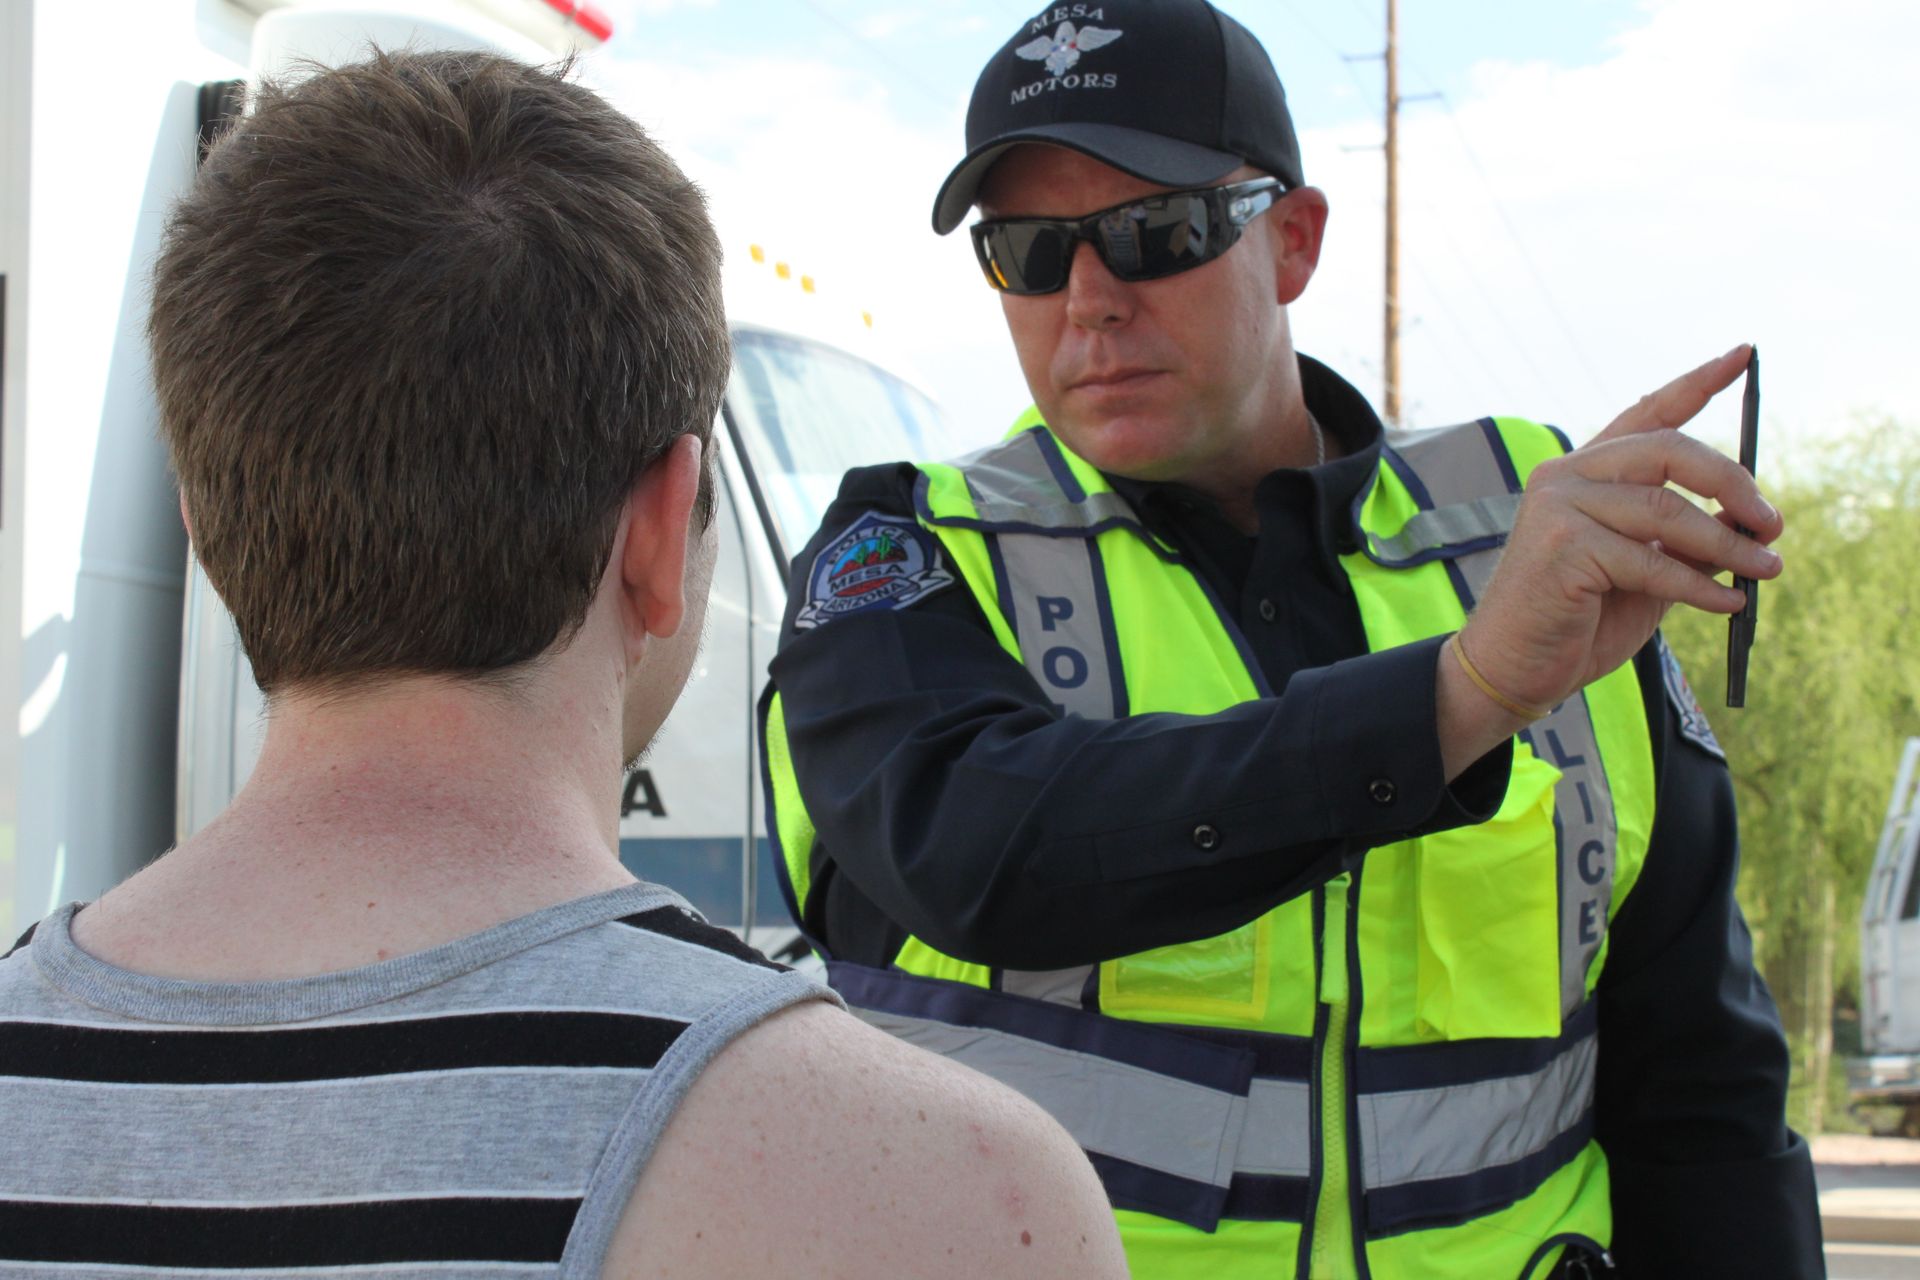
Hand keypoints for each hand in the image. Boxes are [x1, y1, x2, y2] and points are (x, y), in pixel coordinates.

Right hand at [1438, 346, 1781, 773]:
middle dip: (1733, 485)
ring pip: (1667, 512)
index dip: (1699, 382)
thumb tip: (1748, 524)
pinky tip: (1728, 603)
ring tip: (1766, 571)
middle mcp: (1567, 476)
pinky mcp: (1563, 547)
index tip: (1745, 354)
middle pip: (1670, 452)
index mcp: (1584, 472)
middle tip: (1772, 524)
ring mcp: (1559, 507)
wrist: (1513, 668)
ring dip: (1728, 545)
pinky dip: (1699, 585)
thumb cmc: (1576, 621)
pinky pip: (1653, 561)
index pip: (1648, 413)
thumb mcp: (1645, 573)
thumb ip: (1685, 541)